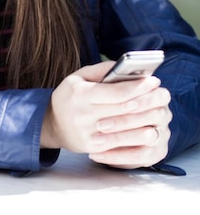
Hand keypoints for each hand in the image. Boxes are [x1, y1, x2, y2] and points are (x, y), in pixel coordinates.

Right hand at [40, 61, 171, 168]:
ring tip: (158, 110)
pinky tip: (147, 128)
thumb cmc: (69, 96)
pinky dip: (136, 135)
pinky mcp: (93, 147)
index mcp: (80, 94)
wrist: (52, 124)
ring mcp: (89, 134)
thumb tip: (125, 66)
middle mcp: (83, 115)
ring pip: (125, 128)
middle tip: (162, 93)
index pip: (115, 92)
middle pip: (123, 110)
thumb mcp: (78, 77)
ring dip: (145, 119)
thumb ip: (101, 70)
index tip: (153, 80)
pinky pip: (120, 142)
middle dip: (146, 101)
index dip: (137, 87)